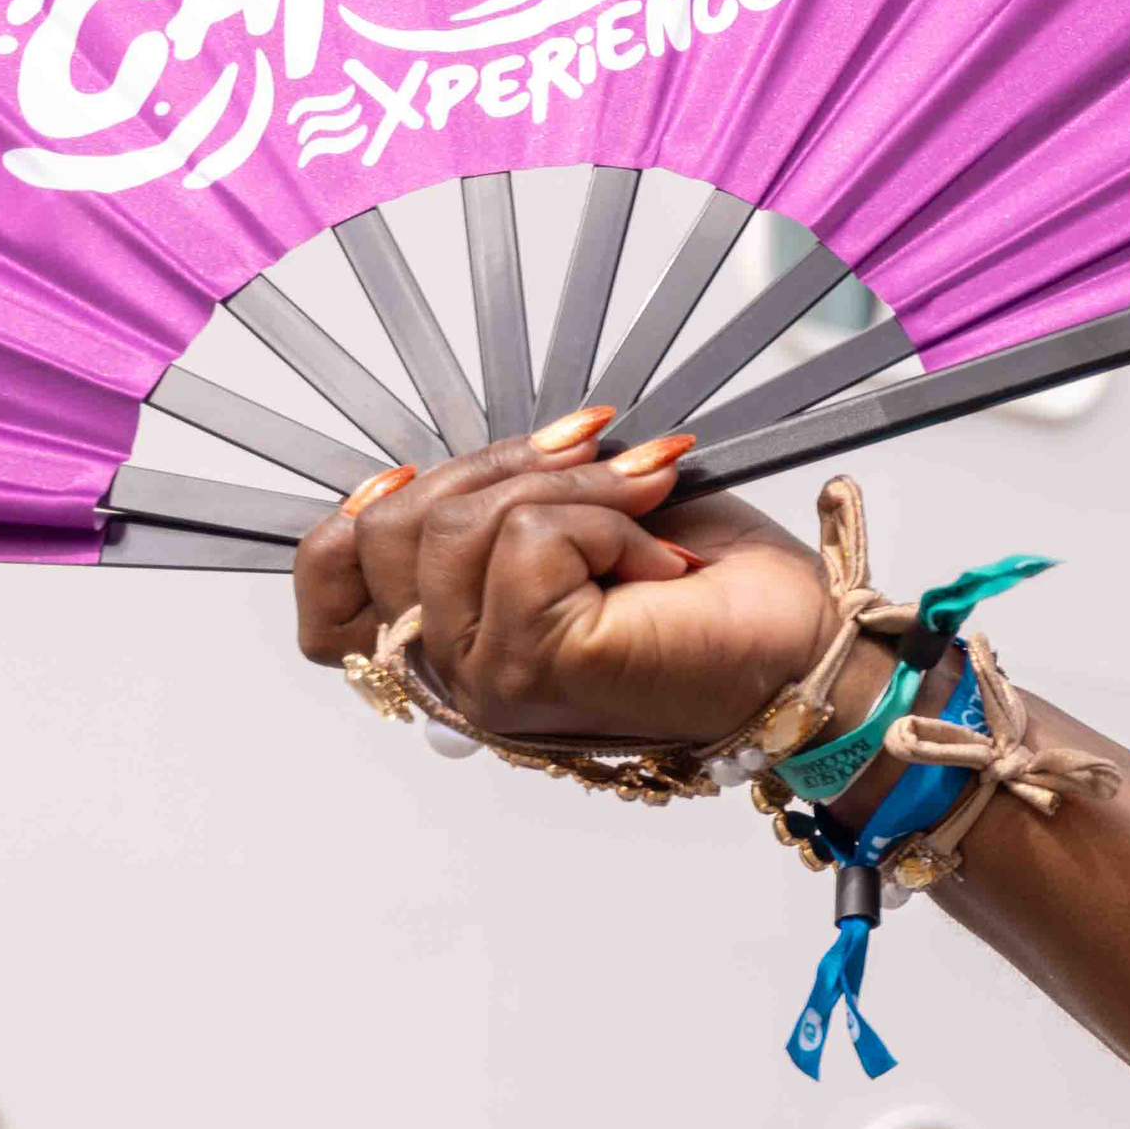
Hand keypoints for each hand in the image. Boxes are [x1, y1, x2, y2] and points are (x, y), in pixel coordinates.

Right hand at [288, 409, 830, 748]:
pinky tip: (658, 558)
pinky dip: (604, 522)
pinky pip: (527, 539)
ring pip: (453, 525)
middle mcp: (450, 677)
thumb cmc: (711, 588)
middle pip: (385, 532)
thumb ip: (497, 500)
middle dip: (498, 463)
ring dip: (568, 487)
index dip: (357, 515)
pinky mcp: (528, 668)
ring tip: (645, 505)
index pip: (328, 591)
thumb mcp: (579, 517)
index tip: (415, 468)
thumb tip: (449, 448)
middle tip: (601, 453)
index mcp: (451, 643)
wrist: (801, 646)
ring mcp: (480, 680)